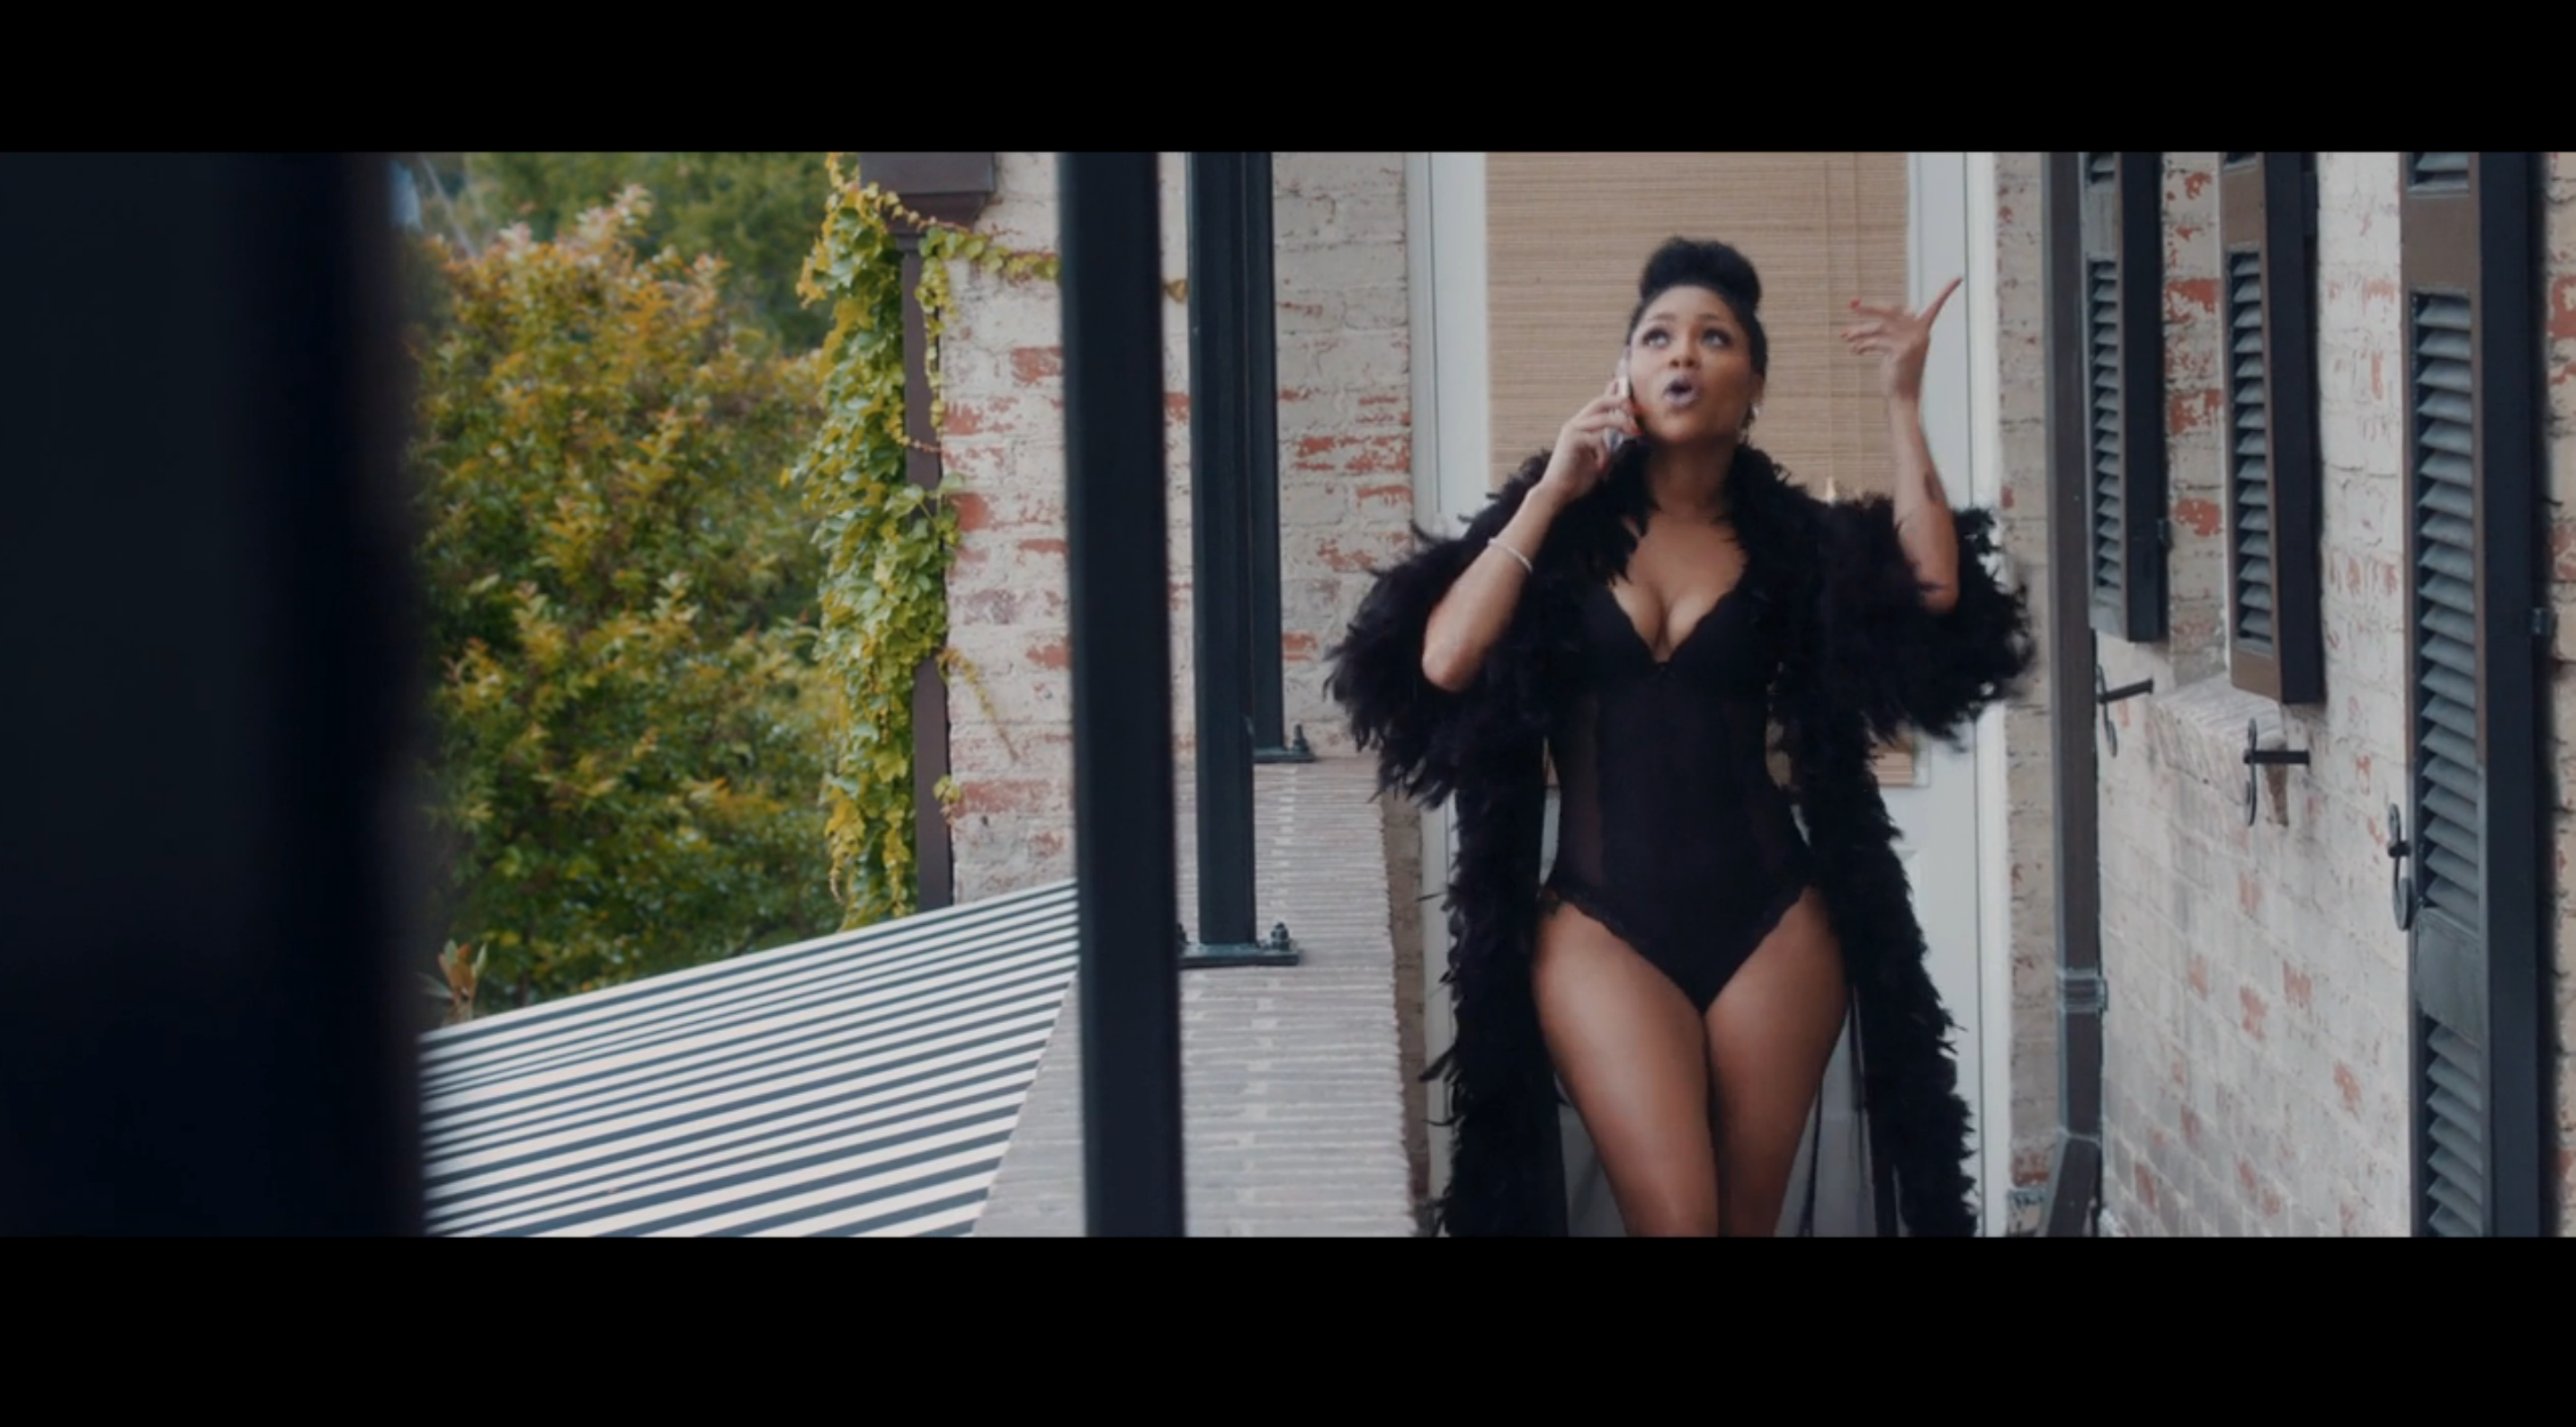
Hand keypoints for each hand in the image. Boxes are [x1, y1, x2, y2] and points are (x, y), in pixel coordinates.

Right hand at [1536, 377, 1638, 505]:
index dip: (1616, 395)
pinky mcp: (1571, 441)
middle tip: (1638, 411)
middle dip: (1621, 402)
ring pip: (1601, 417)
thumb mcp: (1597, 455)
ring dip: (1622, 423)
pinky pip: (1597, 439)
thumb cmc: (1577, 477)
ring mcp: (1572, 431)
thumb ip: (1606, 441)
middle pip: (1600, 401)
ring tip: (1634, 432)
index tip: (1634, 399)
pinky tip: (1601, 467)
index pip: (1599, 403)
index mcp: (1581, 425)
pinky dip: (1604, 453)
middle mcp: (1575, 424)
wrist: (1557, 492)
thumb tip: (1622, 432)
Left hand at [1842, 276, 1960, 403]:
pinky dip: (1862, 345)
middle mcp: (1921, 333)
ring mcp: (1913, 342)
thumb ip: (1890, 331)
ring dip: (1859, 331)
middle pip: (1893, 310)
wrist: (1902, 397)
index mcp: (1922, 330)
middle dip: (1869, 308)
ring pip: (1880, 327)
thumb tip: (1869, 311)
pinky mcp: (1902, 351)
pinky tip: (1855, 350)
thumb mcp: (1896, 348)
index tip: (1959, 277)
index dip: (1946, 292)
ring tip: (1844, 336)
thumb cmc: (1897, 373)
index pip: (1936, 307)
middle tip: (1850, 304)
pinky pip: (1877, 341)